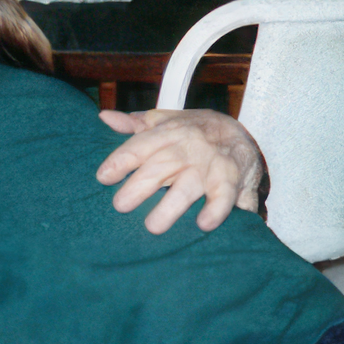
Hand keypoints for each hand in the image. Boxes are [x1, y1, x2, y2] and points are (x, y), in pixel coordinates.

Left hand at [95, 108, 264, 234]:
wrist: (240, 135)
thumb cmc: (192, 131)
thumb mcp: (164, 122)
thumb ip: (134, 124)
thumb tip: (104, 117)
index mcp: (166, 134)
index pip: (139, 146)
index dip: (120, 161)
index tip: (103, 177)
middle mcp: (186, 149)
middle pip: (160, 168)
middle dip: (139, 186)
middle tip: (120, 206)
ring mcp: (208, 166)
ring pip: (188, 186)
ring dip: (170, 206)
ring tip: (153, 226)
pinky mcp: (228, 182)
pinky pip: (223, 197)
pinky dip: (216, 210)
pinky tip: (203, 224)